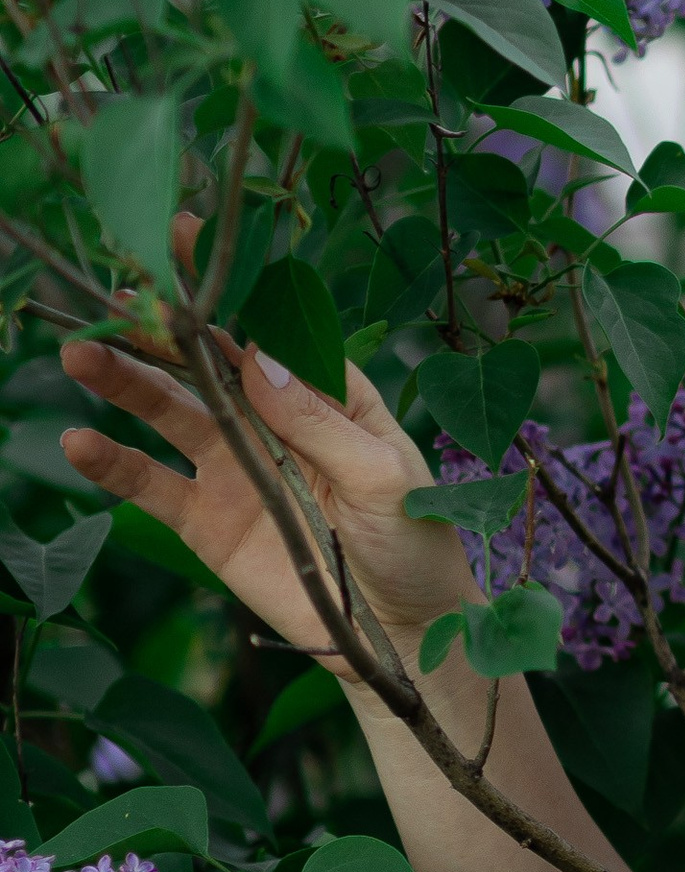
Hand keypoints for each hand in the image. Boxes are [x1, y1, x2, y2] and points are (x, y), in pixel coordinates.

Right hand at [62, 251, 471, 677]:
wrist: (404, 636)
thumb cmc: (417, 544)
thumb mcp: (385, 477)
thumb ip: (319, 424)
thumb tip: (254, 360)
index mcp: (327, 393)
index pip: (269, 327)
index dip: (225, 284)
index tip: (181, 235)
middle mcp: (273, 420)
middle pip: (208, 362)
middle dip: (163, 328)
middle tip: (116, 296)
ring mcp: (236, 468)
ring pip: (171, 412)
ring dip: (126, 382)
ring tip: (80, 352)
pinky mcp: (208, 520)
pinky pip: (153, 484)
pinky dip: (115, 464)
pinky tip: (80, 442)